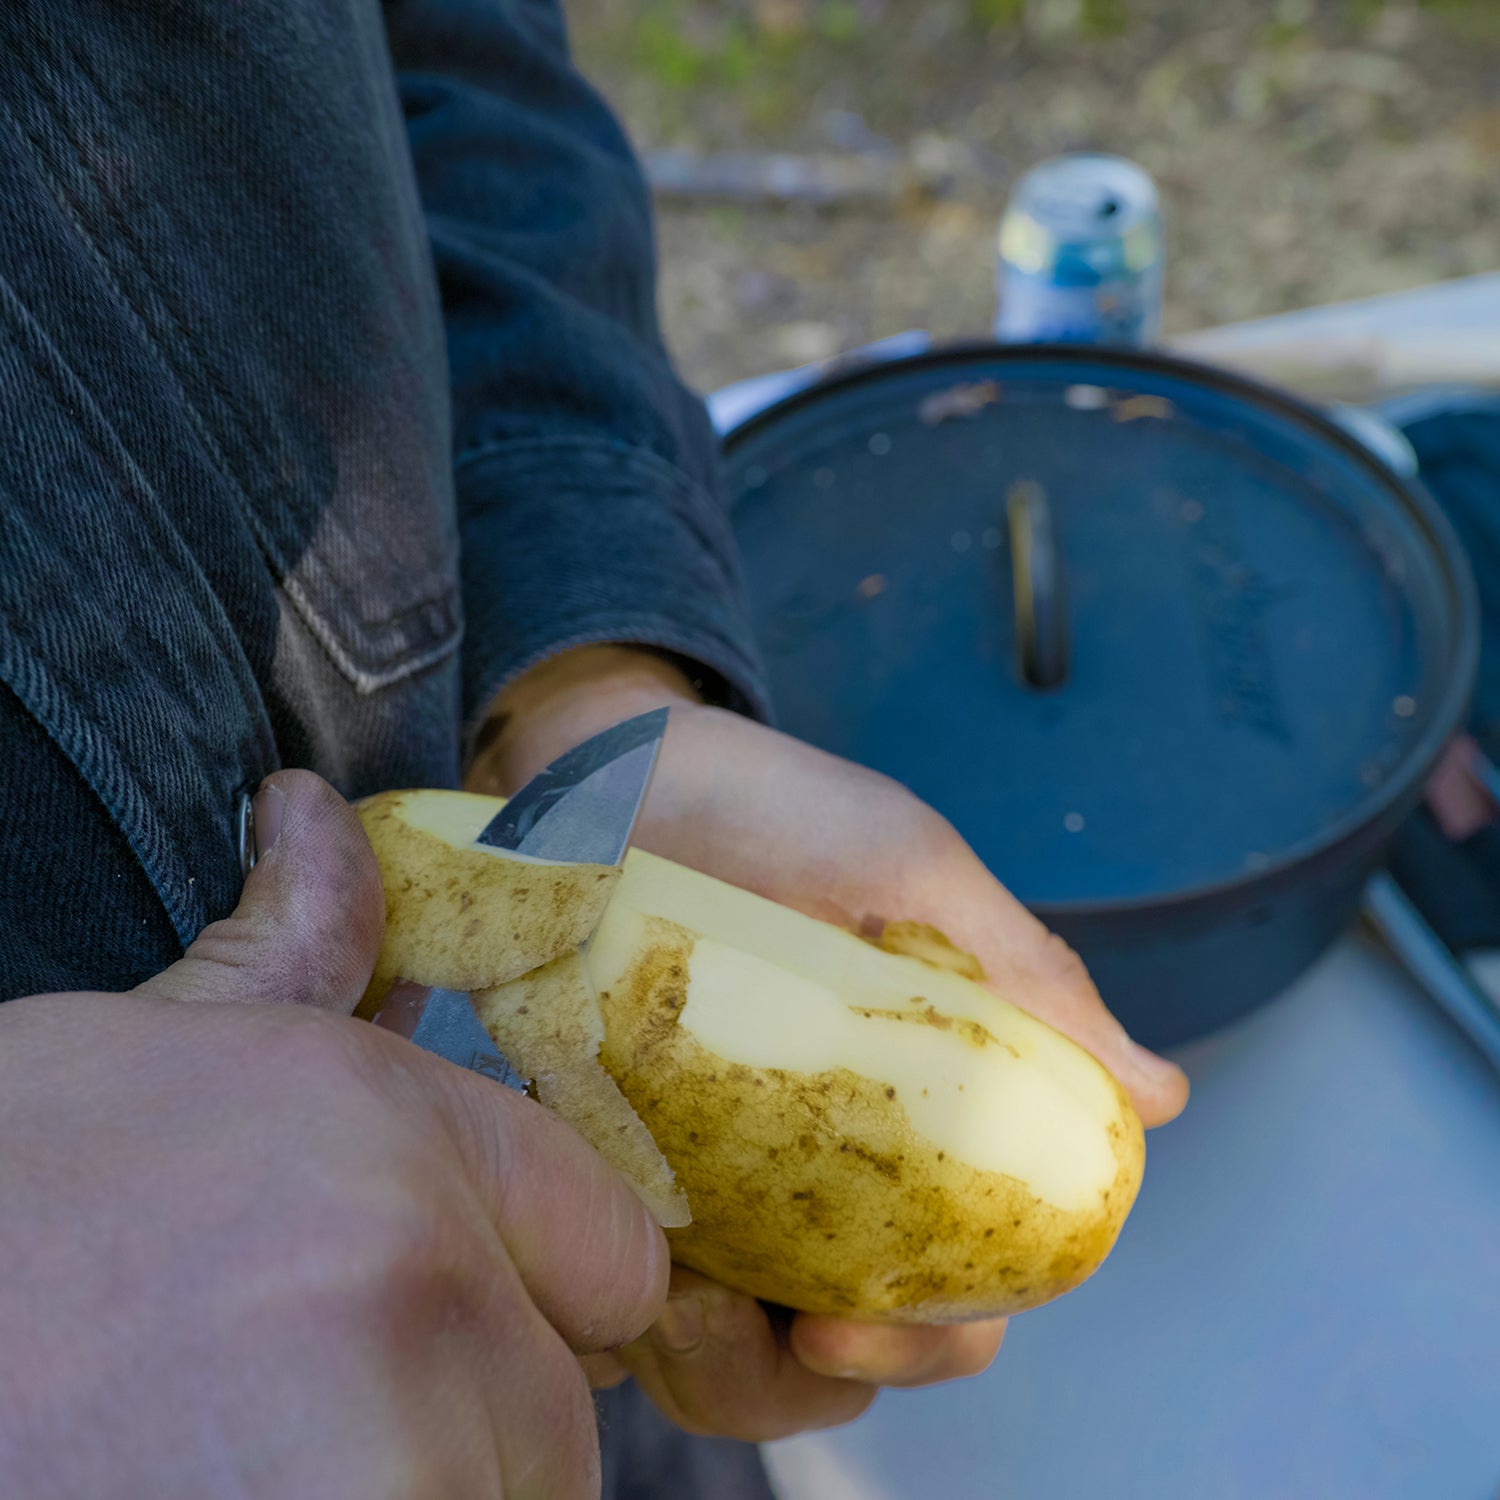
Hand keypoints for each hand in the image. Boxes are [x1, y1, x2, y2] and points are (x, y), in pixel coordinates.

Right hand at [0, 771, 666, 1498]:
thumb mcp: (135, 1058)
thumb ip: (285, 954)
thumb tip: (314, 814)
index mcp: (379, 1124)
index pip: (610, 1241)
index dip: (539, 1292)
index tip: (452, 1325)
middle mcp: (409, 1261)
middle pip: (558, 1397)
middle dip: (463, 1413)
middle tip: (298, 1407)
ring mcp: (378, 1434)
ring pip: (510, 1494)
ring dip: (417, 1487)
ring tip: (239, 1458)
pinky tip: (216, 1499)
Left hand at [469, 648, 1188, 1439]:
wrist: (612, 765)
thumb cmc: (775, 810)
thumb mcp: (911, 872)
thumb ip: (1027, 980)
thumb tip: (1163, 1098)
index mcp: (913, 1115)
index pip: (966, 1273)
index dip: (946, 1327)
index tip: (866, 1319)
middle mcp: (818, 1164)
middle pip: (858, 1335)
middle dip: (830, 1367)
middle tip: (782, 1330)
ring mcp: (709, 1173)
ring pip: (737, 1350)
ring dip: (720, 1368)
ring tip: (672, 1301)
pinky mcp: (610, 1159)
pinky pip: (617, 1289)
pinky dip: (621, 1314)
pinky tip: (605, 1256)